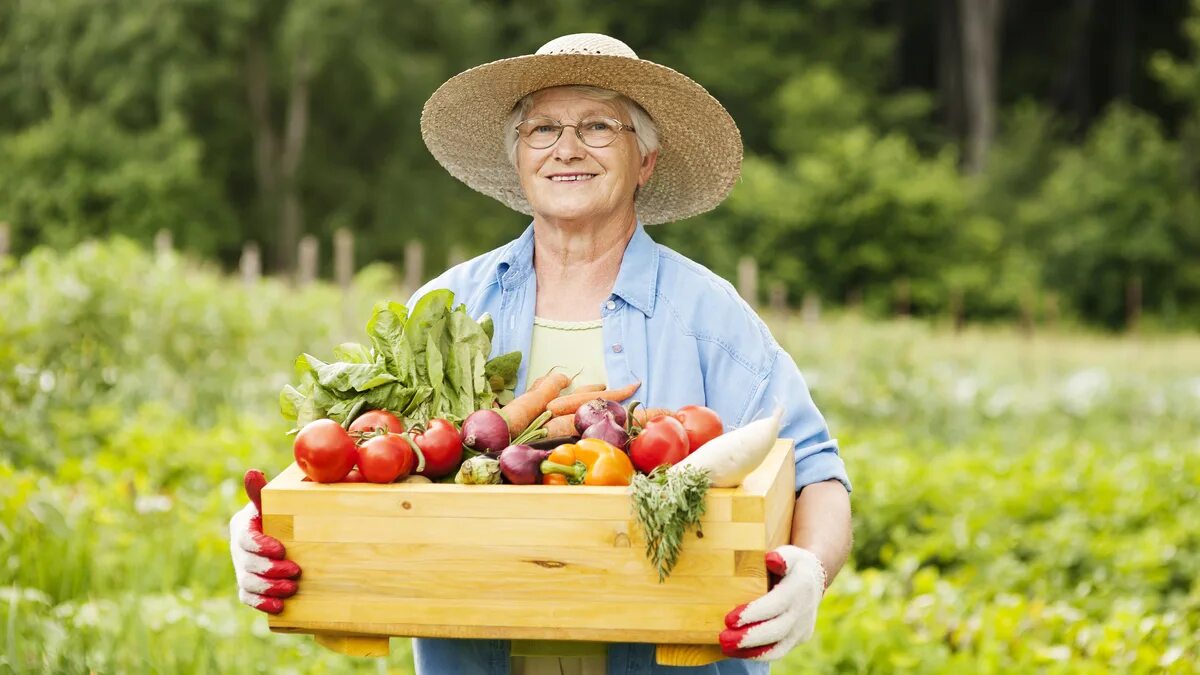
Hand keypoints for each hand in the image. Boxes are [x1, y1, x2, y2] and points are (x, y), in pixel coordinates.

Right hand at [229, 470, 300, 613]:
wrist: (287, 534)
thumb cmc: (280, 514)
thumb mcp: (272, 503)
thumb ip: (261, 492)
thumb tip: (252, 472)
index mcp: (242, 526)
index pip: (245, 539)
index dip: (261, 546)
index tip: (281, 549)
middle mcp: (238, 549)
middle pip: (247, 564)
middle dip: (271, 569)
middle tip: (296, 571)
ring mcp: (241, 568)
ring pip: (248, 583)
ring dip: (269, 588)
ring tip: (291, 588)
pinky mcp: (247, 586)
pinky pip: (248, 598)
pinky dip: (262, 603)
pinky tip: (279, 606)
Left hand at [719, 545, 825, 660]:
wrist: (814, 579)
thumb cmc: (794, 564)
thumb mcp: (791, 553)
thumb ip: (782, 557)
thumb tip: (772, 559)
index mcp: (799, 588)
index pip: (776, 604)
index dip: (753, 613)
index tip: (729, 619)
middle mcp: (803, 611)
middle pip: (776, 629)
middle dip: (748, 637)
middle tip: (723, 639)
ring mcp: (802, 628)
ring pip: (778, 647)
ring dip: (750, 650)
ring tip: (726, 648)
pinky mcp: (798, 639)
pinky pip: (778, 651)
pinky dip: (757, 655)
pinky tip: (737, 652)